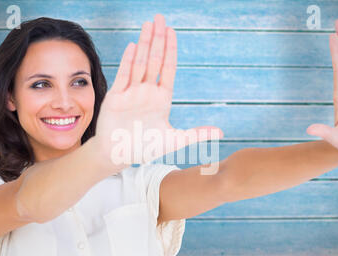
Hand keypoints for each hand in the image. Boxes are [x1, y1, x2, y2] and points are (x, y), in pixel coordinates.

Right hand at [94, 14, 222, 168]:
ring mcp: (131, 92)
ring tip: (148, 24)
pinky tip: (134, 46)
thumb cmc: (145, 148)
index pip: (168, 68)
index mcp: (161, 98)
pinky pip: (123, 75)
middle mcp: (146, 91)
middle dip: (158, 39)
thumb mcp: (175, 140)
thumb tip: (221, 131)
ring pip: (139, 63)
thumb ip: (197, 134)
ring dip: (144, 43)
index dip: (171, 49)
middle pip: (154, 60)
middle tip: (160, 17)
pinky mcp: (116, 97)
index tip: (172, 31)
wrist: (119, 155)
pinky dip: (129, 61)